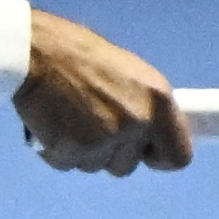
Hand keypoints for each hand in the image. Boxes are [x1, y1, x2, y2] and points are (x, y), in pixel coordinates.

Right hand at [16, 12, 191, 173]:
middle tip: (90, 123)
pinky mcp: (74, 148)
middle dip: (109, 153)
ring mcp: (105, 137)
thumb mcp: (130, 74)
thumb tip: (152, 136)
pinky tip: (52, 125)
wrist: (39, 52)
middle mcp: (137, 121)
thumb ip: (144, 107)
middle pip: (128, 165)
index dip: (159, 157)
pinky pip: (68, 165)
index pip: (179, 156)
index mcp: (158, 99)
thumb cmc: (81, 57)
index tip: (146, 154)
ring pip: (96, 167)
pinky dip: (57, 151)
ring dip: (81, 151)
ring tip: (69, 118)